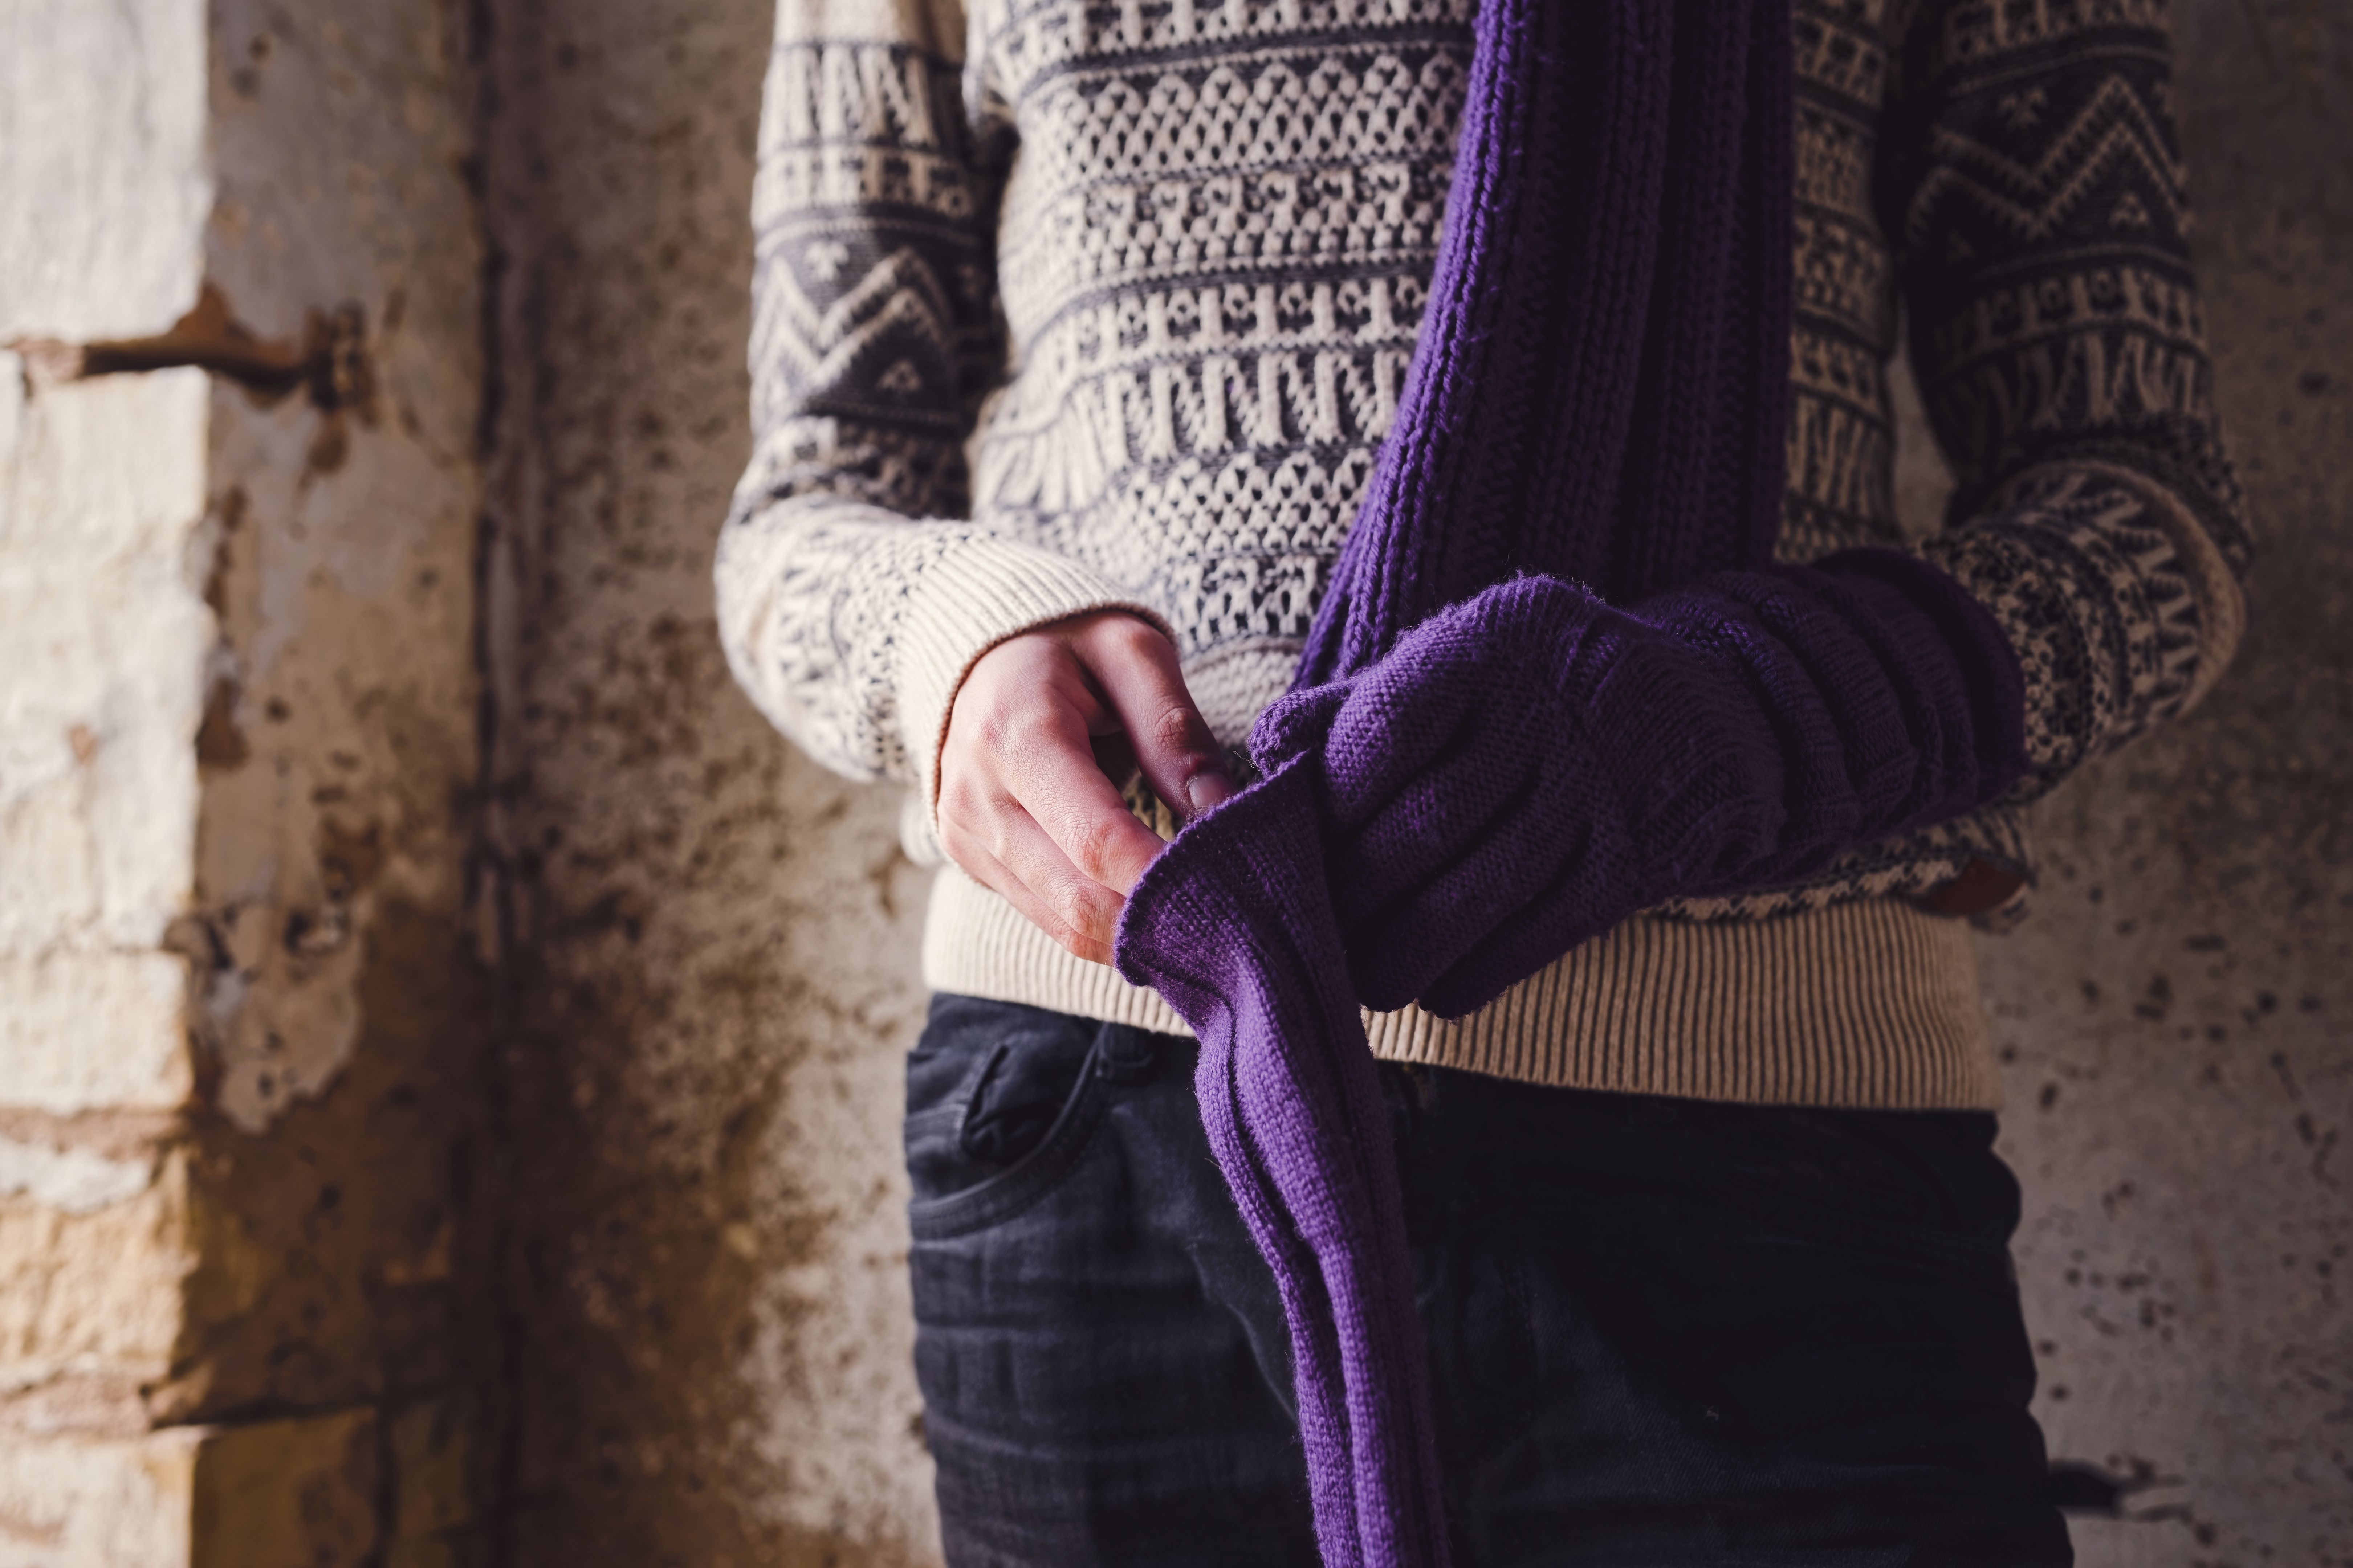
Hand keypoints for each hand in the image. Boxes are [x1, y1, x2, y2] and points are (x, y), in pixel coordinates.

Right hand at [938, 611, 1233, 963]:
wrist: (978, 654)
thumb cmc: (1067, 645)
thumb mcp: (1131, 653)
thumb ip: (1174, 730)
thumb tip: (1223, 809)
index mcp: (1016, 735)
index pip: (1097, 838)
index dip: (1165, 877)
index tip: (1232, 890)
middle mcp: (977, 798)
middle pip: (1080, 899)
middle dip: (1160, 919)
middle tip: (1233, 920)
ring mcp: (968, 837)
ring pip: (1065, 924)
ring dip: (1137, 934)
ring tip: (1201, 921)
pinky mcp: (973, 860)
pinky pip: (1047, 918)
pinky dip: (1106, 925)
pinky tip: (1151, 910)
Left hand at [1251, 576, 1782, 1015]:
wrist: (1704, 708)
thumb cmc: (1538, 689)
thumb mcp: (1462, 660)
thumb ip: (1361, 702)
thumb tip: (1269, 751)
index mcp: (1493, 644)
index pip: (1388, 729)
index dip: (1331, 799)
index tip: (1294, 843)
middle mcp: (1551, 709)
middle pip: (1427, 821)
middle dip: (1353, 892)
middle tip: (1308, 930)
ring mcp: (1601, 786)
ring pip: (1480, 891)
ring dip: (1401, 949)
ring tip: (1357, 976)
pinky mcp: (1637, 857)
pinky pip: (1540, 934)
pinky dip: (1474, 972)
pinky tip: (1433, 986)